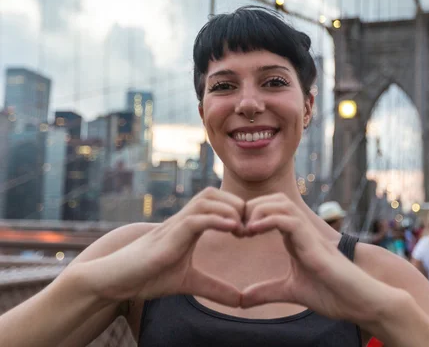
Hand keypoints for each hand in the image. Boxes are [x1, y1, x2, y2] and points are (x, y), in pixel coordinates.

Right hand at [74, 187, 244, 305]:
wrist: (113, 281)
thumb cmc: (146, 277)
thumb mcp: (188, 283)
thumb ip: (214, 287)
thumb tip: (240, 300)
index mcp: (188, 226)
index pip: (216, 202)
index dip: (237, 210)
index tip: (251, 230)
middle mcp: (182, 220)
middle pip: (213, 193)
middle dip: (236, 204)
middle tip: (249, 227)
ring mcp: (173, 226)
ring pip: (206, 200)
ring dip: (229, 209)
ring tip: (242, 228)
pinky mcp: (167, 238)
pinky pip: (195, 219)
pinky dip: (216, 220)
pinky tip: (232, 229)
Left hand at [240, 193, 395, 323]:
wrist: (359, 302)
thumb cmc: (332, 294)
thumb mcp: (290, 291)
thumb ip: (267, 291)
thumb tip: (242, 299)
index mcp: (295, 237)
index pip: (270, 209)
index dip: (250, 215)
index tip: (236, 233)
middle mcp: (302, 230)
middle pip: (273, 199)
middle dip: (250, 208)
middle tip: (237, 229)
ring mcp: (309, 234)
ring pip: (280, 203)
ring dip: (258, 210)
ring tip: (244, 229)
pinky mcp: (315, 244)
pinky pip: (289, 220)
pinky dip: (269, 220)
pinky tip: (254, 230)